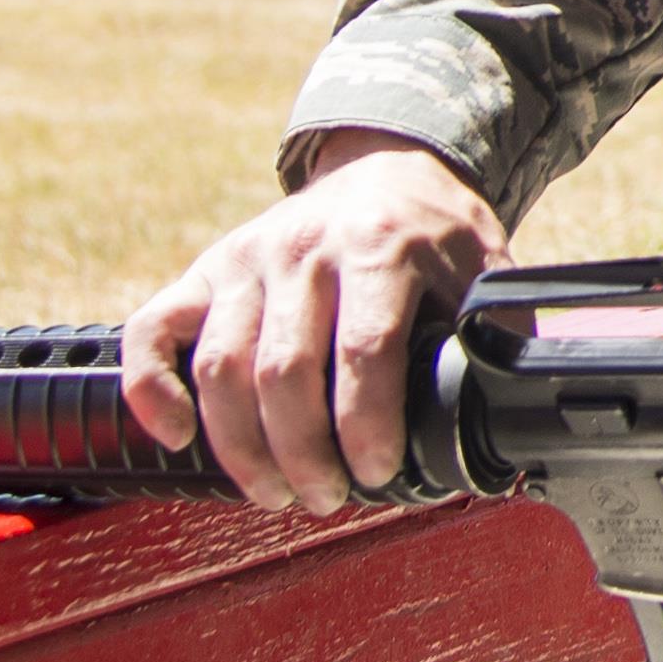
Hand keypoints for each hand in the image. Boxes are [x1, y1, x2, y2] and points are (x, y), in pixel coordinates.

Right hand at [117, 132, 505, 511]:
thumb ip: (492, 333)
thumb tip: (510, 410)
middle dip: (303, 454)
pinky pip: (153, 332)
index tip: (377, 473)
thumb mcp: (483, 267)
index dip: (366, 425)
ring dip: (241, 447)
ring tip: (274, 492)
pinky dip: (152, 391)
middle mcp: (305, 246)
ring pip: (219, 367)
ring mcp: (246, 257)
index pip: (364, 350)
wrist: (387, 162)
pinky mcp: (204, 270)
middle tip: (326, 499)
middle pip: (284, 371)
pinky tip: (175, 437)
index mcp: (381, 245)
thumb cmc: (436, 233)